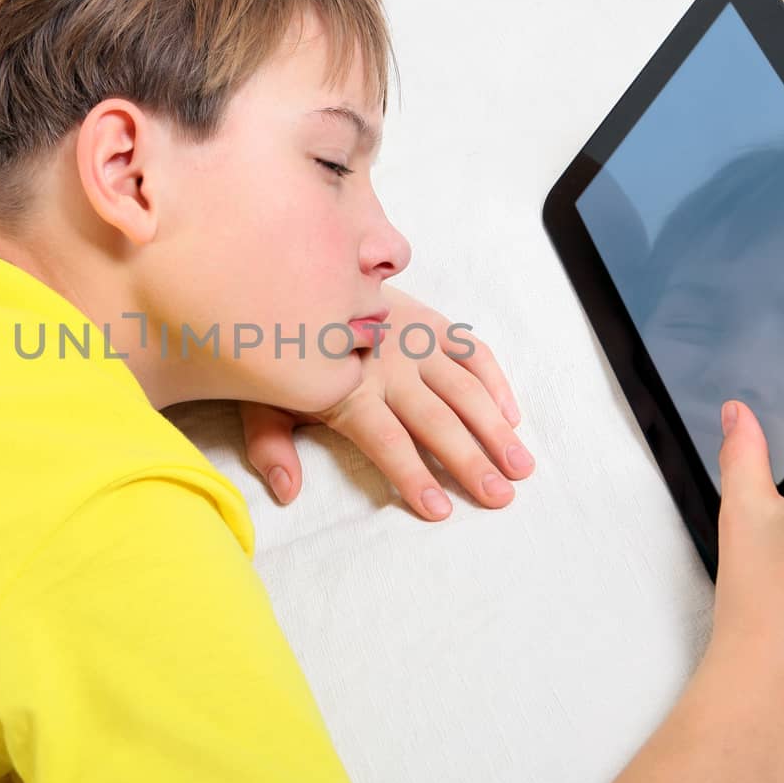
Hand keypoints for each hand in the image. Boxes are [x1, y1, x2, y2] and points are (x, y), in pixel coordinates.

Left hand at [238, 287, 533, 520]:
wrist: (295, 274)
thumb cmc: (279, 347)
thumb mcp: (262, 395)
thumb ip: (271, 445)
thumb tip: (287, 492)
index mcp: (348, 388)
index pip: (387, 439)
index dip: (412, 474)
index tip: (439, 509)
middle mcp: (388, 365)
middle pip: (435, 419)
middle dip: (470, 460)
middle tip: (500, 496)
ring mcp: (414, 339)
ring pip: (463, 388)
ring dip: (495, 428)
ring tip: (522, 467)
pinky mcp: (430, 321)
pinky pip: (471, 349)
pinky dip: (495, 380)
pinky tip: (512, 416)